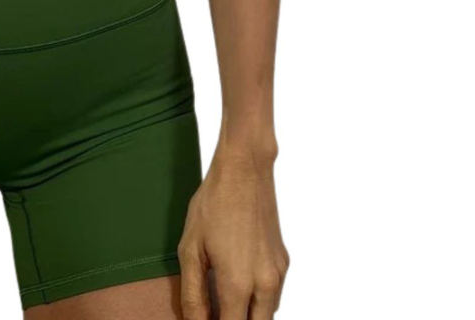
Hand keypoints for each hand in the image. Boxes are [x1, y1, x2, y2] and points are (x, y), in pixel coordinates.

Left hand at [177, 145, 288, 318]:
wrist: (245, 169)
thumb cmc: (213, 203)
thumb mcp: (190, 248)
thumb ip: (193, 292)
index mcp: (238, 284)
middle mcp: (265, 284)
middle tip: (214, 311)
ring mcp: (279, 273)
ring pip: (267, 315)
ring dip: (249, 316)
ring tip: (223, 302)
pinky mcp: (284, 261)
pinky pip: (274, 295)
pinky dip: (259, 300)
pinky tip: (239, 284)